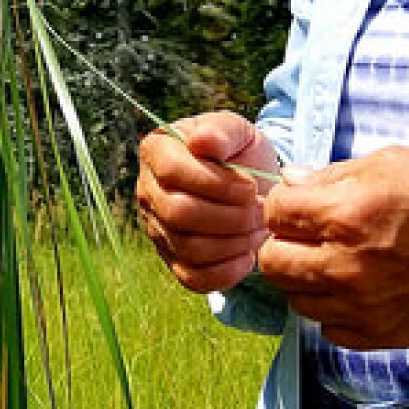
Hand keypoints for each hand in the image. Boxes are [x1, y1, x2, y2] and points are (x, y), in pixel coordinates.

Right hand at [135, 111, 275, 293]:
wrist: (252, 185)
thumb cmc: (241, 153)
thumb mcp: (238, 130)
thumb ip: (221, 131)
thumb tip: (201, 141)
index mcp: (156, 151)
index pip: (171, 170)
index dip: (215, 182)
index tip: (249, 185)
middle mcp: (148, 191)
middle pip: (178, 213)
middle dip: (229, 216)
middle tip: (260, 210)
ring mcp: (158, 229)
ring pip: (189, 248)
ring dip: (233, 242)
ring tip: (258, 228)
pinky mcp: (174, 260)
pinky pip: (193, 278)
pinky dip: (226, 272)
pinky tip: (248, 255)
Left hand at [258, 146, 408, 349]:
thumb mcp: (387, 163)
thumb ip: (330, 175)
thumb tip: (290, 183)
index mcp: (344, 216)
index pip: (275, 213)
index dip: (283, 204)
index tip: (298, 204)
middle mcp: (345, 266)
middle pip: (273, 263)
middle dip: (283, 243)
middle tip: (306, 235)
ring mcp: (363, 306)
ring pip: (297, 300)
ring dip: (305, 280)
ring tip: (331, 262)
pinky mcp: (382, 334)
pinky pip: (329, 330)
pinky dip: (333, 311)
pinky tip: (354, 290)